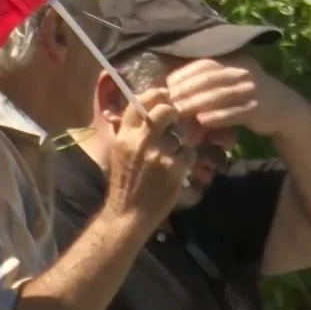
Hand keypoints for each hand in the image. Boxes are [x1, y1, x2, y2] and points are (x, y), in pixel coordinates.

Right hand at [102, 88, 196, 231]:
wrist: (128, 213)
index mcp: (124, 136)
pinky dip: (186, 160)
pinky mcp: (173, 168)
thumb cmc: (125, 183)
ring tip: (172, 156)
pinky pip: (188, 153)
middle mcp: (140, 141)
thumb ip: (133, 133)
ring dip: (180, 142)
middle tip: (174, 123)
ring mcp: (158, 154)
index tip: (164, 97)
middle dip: (174, 113)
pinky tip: (177, 170)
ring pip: (180, 134)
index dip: (154, 96)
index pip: (138, 103)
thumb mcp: (121, 153)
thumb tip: (151, 112)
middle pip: (165, 110)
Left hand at [165, 56, 300, 135]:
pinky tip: (203, 121)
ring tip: (178, 111)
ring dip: (196, 103)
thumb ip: (204, 81)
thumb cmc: (245, 96)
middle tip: (167, 101)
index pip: (204, 64)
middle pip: (209, 78)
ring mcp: (252, 89)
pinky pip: (235, 112)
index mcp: (233, 61)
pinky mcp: (258, 108)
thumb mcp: (228, 82)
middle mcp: (243, 71)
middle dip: (185, 89)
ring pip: (219, 94)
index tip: (165, 85)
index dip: (183, 74)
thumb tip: (166, 83)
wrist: (283, 108)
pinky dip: (218, 116)